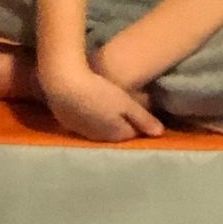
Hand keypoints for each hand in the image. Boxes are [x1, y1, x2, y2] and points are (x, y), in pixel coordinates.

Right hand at [40, 60, 163, 142]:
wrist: (62, 85)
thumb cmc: (98, 92)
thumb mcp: (126, 103)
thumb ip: (143, 119)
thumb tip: (160, 133)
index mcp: (116, 134)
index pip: (134, 133)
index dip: (140, 122)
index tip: (143, 110)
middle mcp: (100, 138)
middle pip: (116, 133)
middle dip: (123, 124)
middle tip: (126, 107)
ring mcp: (82, 132)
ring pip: (99, 130)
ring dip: (104, 122)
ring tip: (106, 105)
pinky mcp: (68, 124)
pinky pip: (84, 124)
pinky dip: (89, 118)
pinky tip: (88, 105)